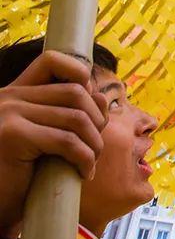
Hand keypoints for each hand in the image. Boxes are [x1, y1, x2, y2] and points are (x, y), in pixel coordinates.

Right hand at [0, 52, 107, 237]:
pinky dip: (84, 159)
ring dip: (94, 144)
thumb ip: (64, 115)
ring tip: (91, 163)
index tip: (89, 111)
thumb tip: (101, 96)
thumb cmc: (20, 177)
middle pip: (75, 92)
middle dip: (97, 120)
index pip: (52, 61)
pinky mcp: (13, 136)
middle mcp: (9, 97)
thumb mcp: (44, 138)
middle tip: (95, 148)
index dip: (81, 77)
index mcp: (15, 93)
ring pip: (76, 117)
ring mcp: (9, 114)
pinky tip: (83, 174)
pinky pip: (67, 142)